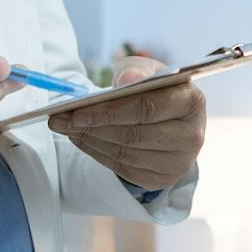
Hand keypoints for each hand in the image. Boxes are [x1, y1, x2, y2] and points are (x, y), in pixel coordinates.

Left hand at [47, 56, 205, 191]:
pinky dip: (97, 153)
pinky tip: (81, 139)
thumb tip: (124, 81)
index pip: (147, 108)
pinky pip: (123, 168)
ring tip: (66, 128)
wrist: (172, 120)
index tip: (77, 110)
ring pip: (125, 153)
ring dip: (90, 140)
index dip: (109, 111)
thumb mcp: (149, 73)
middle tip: (60, 120)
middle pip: (133, 134)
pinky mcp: (162, 179)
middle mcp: (192, 136)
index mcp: (192, 102)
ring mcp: (179, 162)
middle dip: (91, 126)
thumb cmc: (158, 91)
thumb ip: (135, 72)